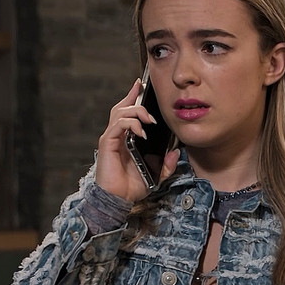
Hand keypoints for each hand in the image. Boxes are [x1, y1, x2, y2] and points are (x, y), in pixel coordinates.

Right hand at [95, 79, 178, 202]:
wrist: (118, 199)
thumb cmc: (132, 186)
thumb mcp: (156, 174)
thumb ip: (166, 164)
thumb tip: (176, 152)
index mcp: (126, 139)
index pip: (127, 112)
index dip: (132, 97)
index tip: (140, 85)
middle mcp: (116, 135)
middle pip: (122, 107)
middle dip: (134, 98)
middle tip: (144, 92)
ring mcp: (111, 138)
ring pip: (120, 113)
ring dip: (137, 112)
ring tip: (150, 119)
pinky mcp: (108, 144)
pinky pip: (118, 126)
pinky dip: (131, 124)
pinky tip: (142, 131)